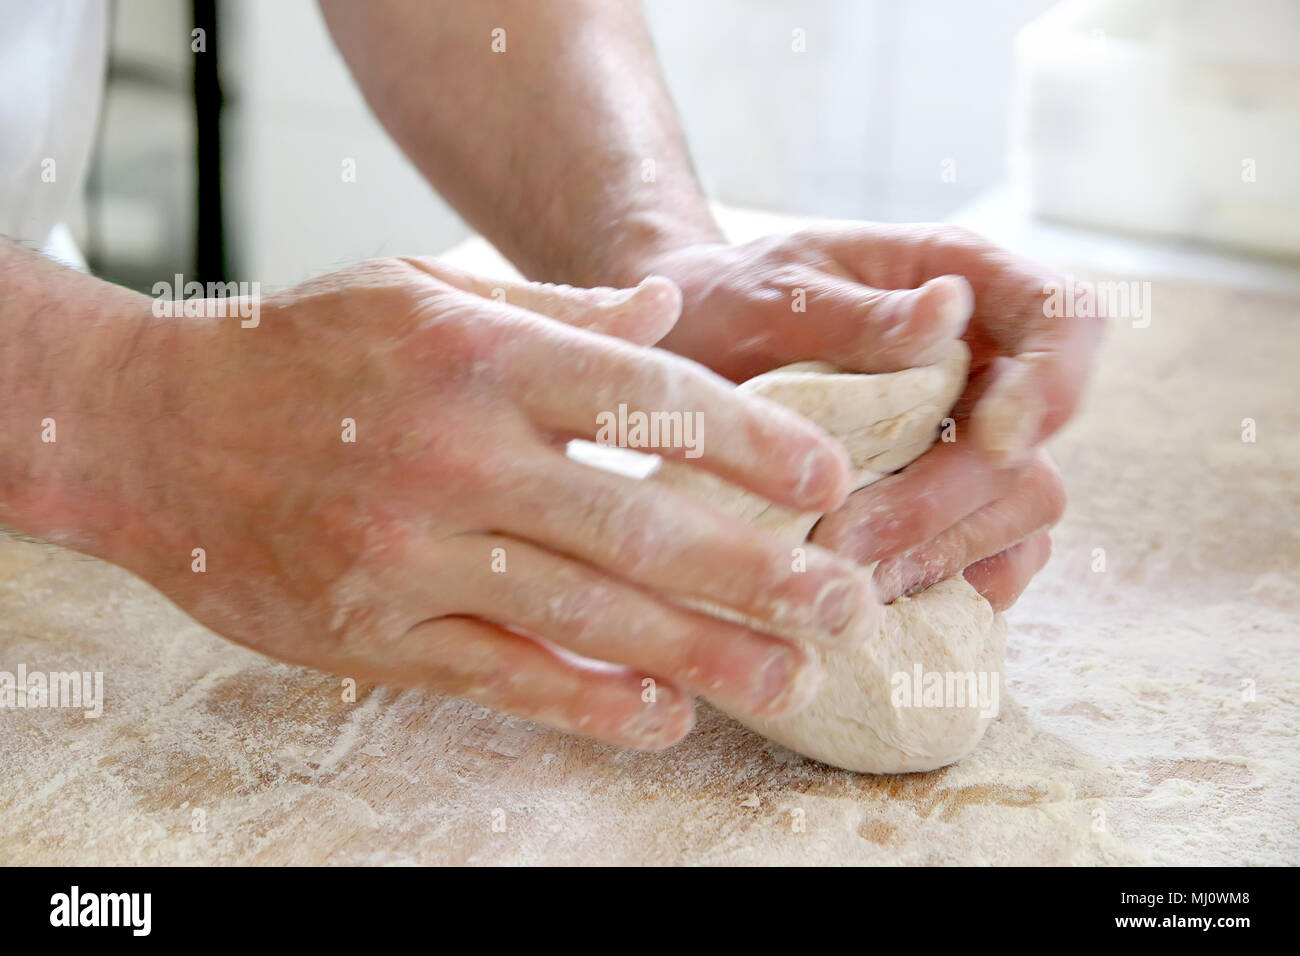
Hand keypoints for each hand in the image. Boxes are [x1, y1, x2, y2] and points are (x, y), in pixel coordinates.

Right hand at [76, 259, 886, 749]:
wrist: (151, 430)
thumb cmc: (299, 350)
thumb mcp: (420, 292)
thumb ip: (552, 310)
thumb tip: (666, 313)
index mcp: (478, 357)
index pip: (650, 401)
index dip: (754, 442)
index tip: (833, 480)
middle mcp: (454, 456)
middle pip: (641, 528)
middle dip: (761, 572)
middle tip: (848, 602)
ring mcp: (411, 555)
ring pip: (587, 619)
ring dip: (703, 654)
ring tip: (791, 674)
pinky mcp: (373, 633)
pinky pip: (504, 678)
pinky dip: (593, 704)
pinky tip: (667, 716)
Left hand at [633, 223, 1103, 606]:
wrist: (688, 348)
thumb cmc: (731, 302)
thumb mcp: (774, 294)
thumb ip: (860, 313)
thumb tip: (950, 310)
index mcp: (962, 282)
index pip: (1066, 319)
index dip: (1055, 382)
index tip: (993, 438)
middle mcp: (983, 364)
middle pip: (1035, 443)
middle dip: (949, 497)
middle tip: (848, 537)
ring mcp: (969, 437)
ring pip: (1020, 510)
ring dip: (942, 549)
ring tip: (846, 573)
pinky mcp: (945, 504)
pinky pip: (991, 557)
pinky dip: (948, 582)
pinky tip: (879, 594)